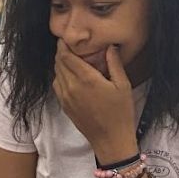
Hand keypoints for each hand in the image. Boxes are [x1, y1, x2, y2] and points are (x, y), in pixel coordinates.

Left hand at [53, 41, 138, 162]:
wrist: (110, 139)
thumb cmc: (120, 113)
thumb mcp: (122, 85)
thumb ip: (114, 63)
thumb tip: (110, 47)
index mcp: (86, 80)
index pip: (66, 57)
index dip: (62, 45)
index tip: (65, 38)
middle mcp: (71, 87)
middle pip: (58, 63)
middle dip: (60, 53)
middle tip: (67, 45)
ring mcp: (65, 98)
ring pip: (56, 74)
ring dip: (60, 64)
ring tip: (69, 58)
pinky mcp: (64, 106)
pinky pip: (57, 86)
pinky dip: (60, 76)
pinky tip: (70, 75)